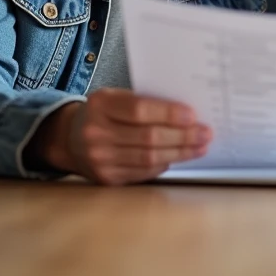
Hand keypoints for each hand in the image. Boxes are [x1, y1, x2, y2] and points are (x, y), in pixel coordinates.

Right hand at [29, 88, 211, 184]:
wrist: (70, 139)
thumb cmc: (102, 113)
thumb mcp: (114, 97)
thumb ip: (143, 101)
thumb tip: (185, 113)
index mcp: (100, 105)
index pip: (139, 110)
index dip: (168, 114)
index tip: (193, 115)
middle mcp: (96, 133)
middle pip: (148, 137)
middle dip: (182, 136)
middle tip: (205, 133)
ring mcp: (100, 159)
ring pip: (149, 158)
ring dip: (180, 153)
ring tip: (200, 147)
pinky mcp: (107, 178)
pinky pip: (143, 172)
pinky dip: (165, 165)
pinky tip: (179, 157)